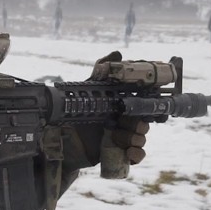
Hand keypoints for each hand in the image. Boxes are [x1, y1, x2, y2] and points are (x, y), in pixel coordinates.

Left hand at [63, 52, 150, 170]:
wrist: (62, 141)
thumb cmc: (76, 113)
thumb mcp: (88, 90)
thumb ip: (101, 71)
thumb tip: (118, 53)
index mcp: (121, 107)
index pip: (142, 105)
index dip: (148, 105)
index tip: (148, 104)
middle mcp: (124, 122)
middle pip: (144, 123)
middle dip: (139, 125)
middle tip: (125, 124)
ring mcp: (122, 138)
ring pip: (141, 139)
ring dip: (136, 140)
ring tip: (120, 139)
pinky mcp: (118, 154)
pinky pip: (136, 156)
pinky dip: (137, 155)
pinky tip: (129, 153)